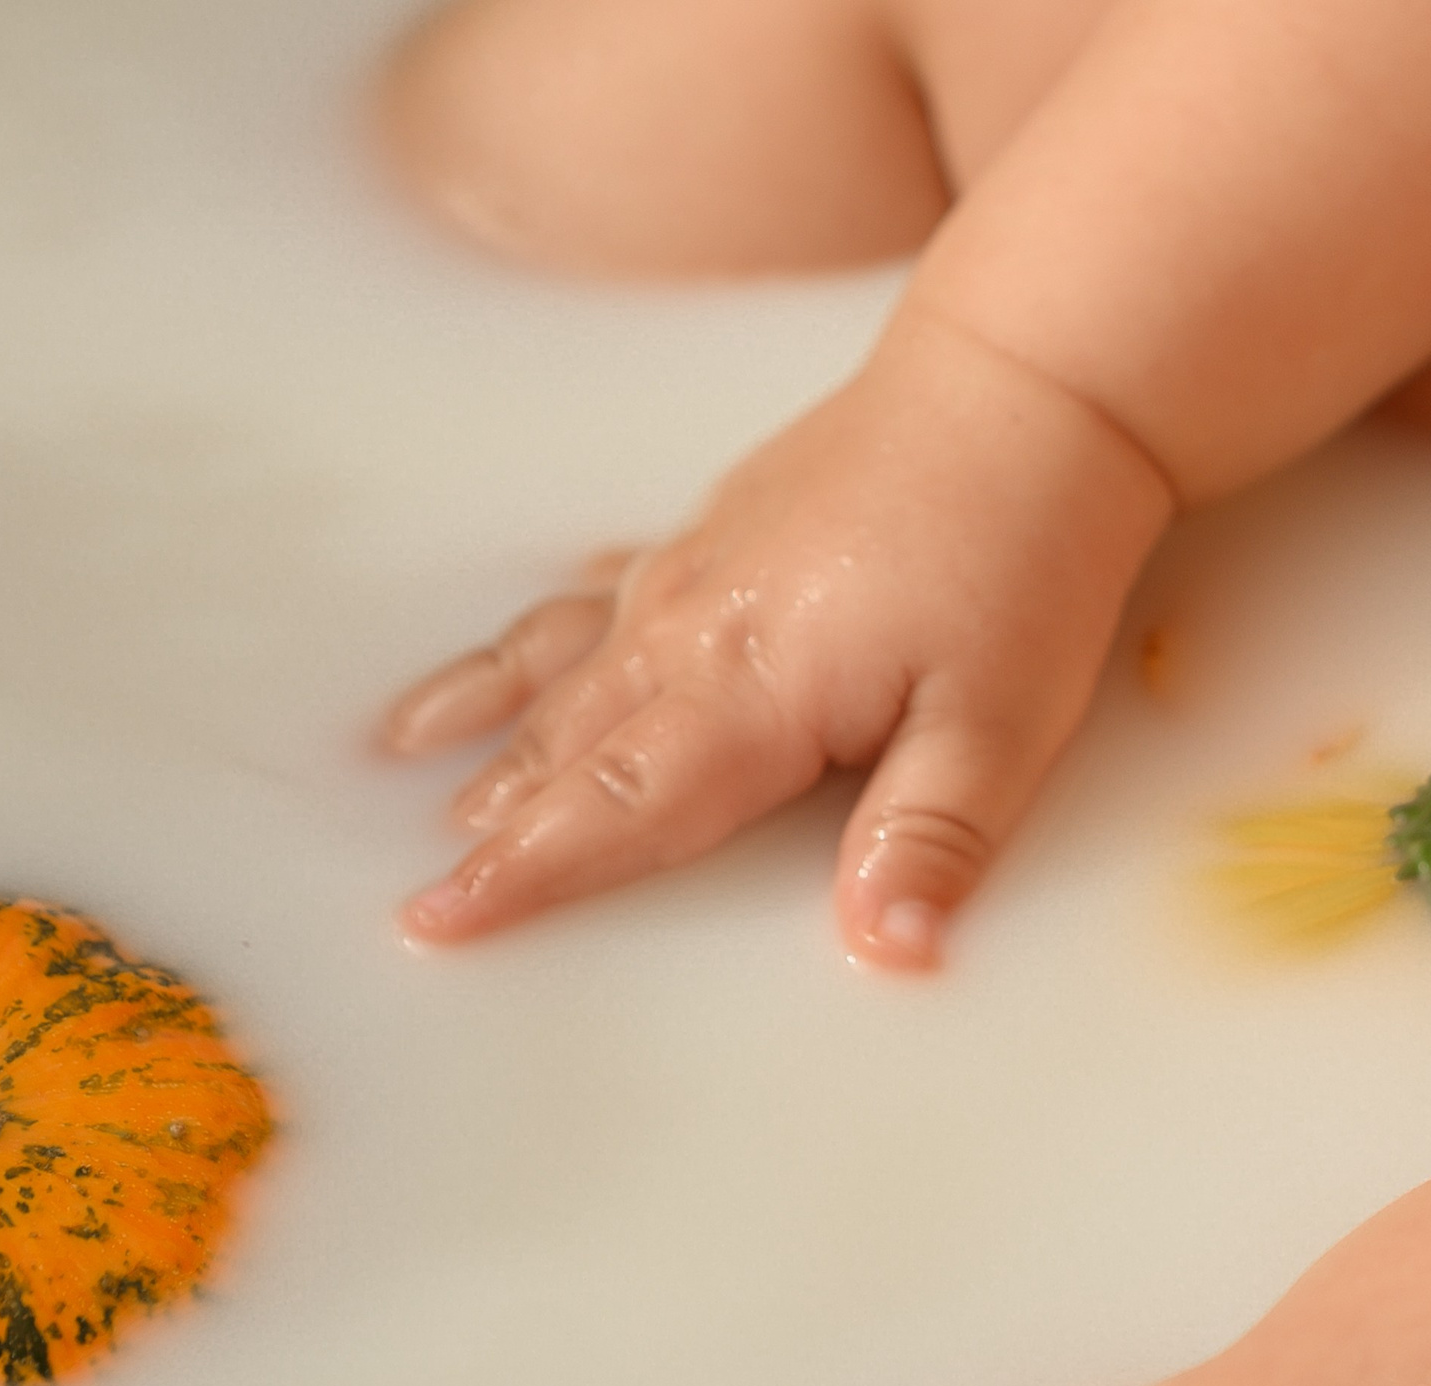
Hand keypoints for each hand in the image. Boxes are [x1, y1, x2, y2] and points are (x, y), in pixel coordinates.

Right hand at [382, 309, 1173, 968]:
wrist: (1024, 389)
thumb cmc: (1022, 551)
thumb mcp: (1003, 717)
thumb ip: (931, 837)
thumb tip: (886, 951)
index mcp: (757, 689)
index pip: (619, 805)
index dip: (529, 872)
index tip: (440, 920)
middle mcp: (696, 629)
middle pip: (571, 746)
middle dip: (492, 823)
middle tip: (418, 894)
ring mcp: (693, 573)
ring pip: (562, 667)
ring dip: (487, 728)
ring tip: (406, 764)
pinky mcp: (712, 534)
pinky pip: (592, 597)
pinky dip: (533, 639)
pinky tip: (502, 659)